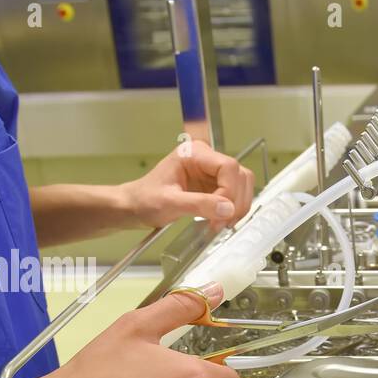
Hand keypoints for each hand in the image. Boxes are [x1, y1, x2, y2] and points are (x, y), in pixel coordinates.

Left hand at [121, 139, 254, 232]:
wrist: (135, 207)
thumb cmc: (145, 200)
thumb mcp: (170, 203)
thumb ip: (199, 204)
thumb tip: (228, 208)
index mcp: (194, 153)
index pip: (228, 167)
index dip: (230, 191)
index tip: (221, 212)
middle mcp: (206, 159)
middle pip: (240, 176)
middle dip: (236, 202)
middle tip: (223, 222)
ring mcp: (212, 172)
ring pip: (242, 186)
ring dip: (237, 207)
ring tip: (220, 223)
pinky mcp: (214, 186)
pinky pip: (234, 196)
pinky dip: (232, 211)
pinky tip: (219, 220)